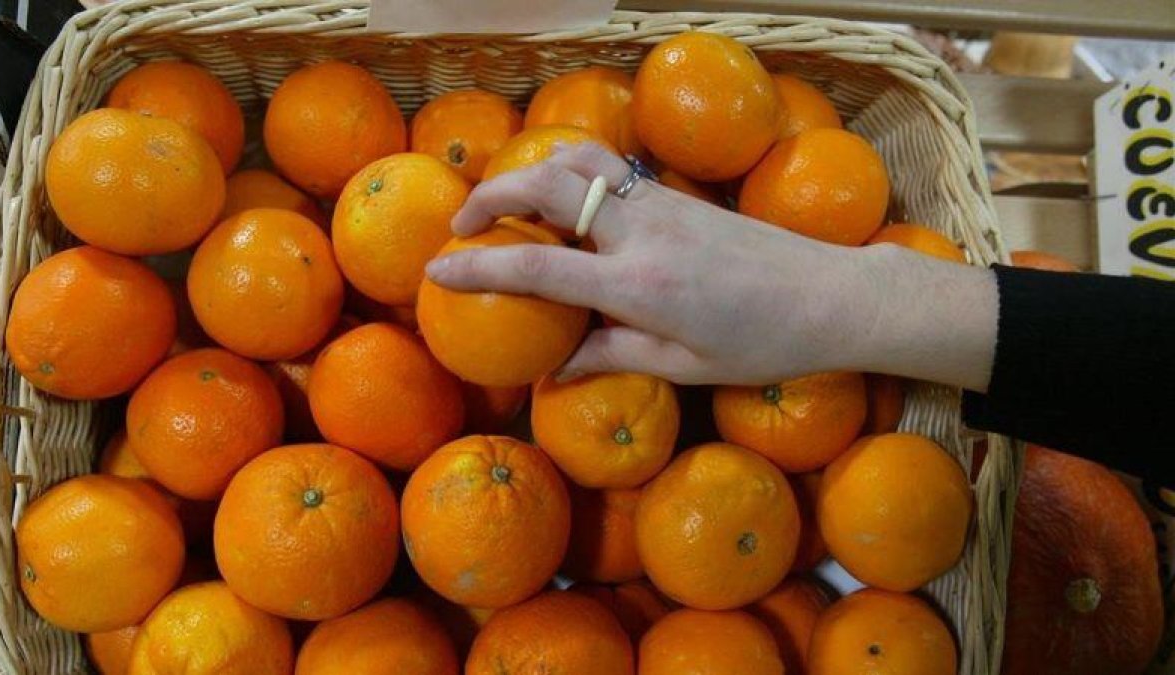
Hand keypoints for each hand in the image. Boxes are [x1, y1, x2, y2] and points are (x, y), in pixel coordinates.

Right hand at [425, 143, 997, 390]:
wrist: (830, 295)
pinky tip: (562, 202)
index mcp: (638, 285)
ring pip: (579, 162)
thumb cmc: (761, 343)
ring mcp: (661, 203)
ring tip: (504, 200)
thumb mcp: (683, 366)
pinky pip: (609, 170)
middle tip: (461, 222)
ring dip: (529, 171)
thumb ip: (611, 356)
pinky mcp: (676, 194)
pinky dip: (569, 173)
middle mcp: (642, 231)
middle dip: (491, 195)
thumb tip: (554, 368)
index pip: (538, 269)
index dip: (480, 269)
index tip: (438, 271)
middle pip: (547, 187)